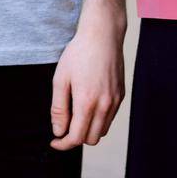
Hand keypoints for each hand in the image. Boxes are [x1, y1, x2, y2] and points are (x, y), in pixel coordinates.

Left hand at [49, 14, 125, 149]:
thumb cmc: (79, 53)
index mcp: (87, 102)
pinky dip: (99, 120)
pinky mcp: (121, 95)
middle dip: (76, 137)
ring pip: (102, 131)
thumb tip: (59, 131)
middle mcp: (105, 105)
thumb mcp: (60, 79)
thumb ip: (59, 109)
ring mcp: (115, 100)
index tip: (55, 141)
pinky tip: (88, 105)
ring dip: (88, 130)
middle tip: (64, 125)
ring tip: (76, 114)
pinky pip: (110, 118)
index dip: (63, 144)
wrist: (102, 34)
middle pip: (91, 139)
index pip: (77, 138)